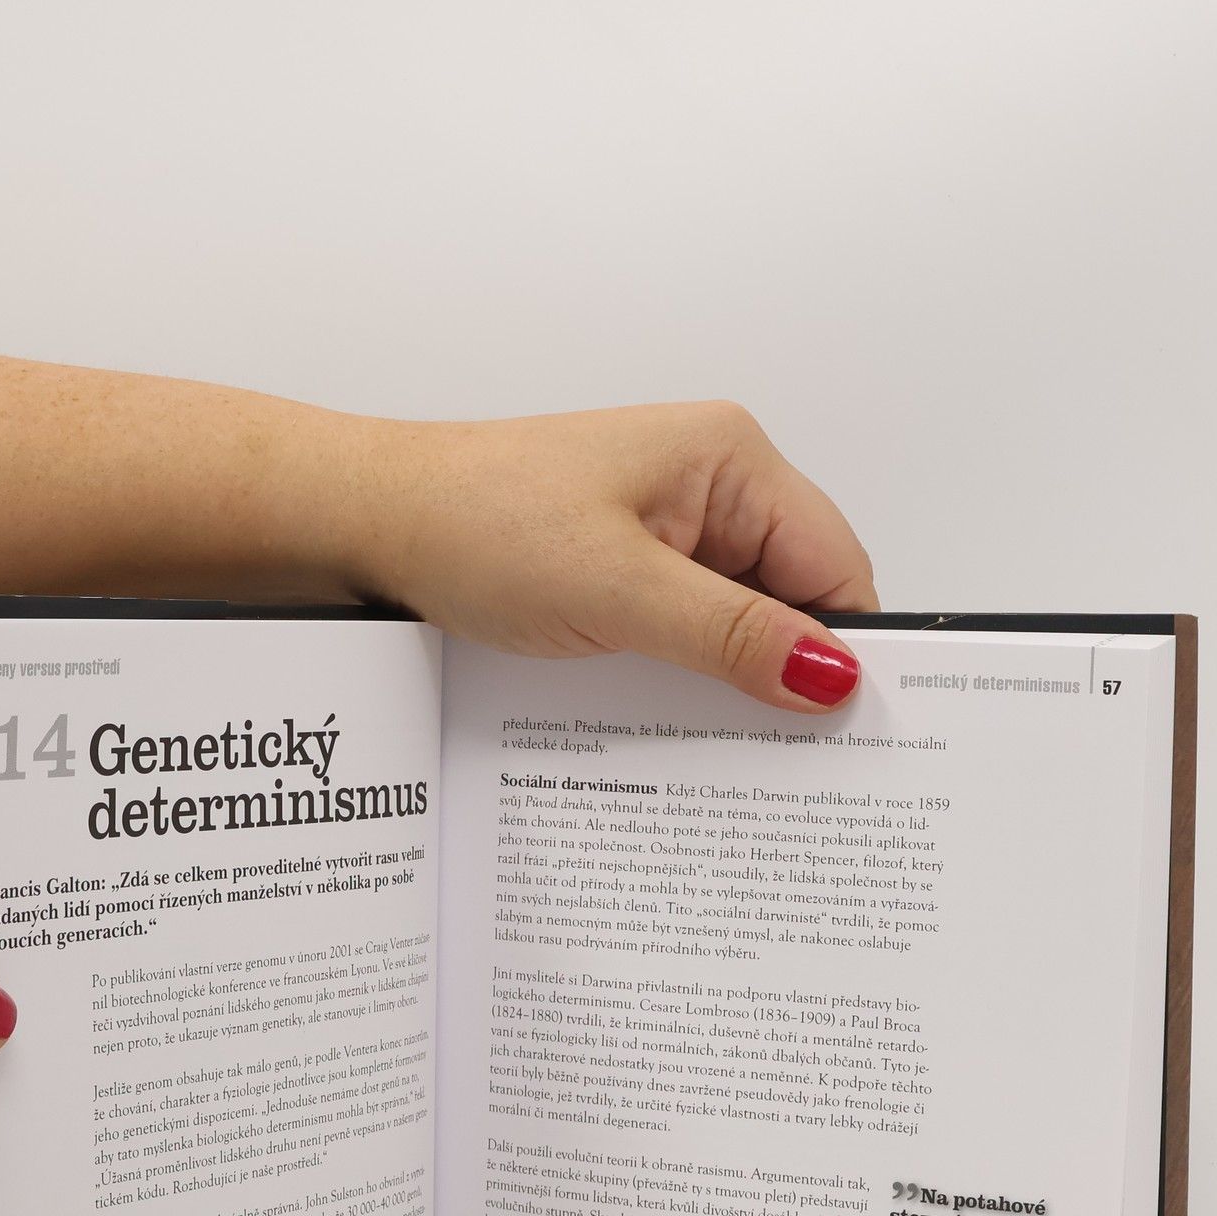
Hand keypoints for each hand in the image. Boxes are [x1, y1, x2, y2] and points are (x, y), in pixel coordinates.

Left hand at [362, 402, 877, 710]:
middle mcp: (712, 485)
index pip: (836, 566)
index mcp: (731, 459)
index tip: (849, 732)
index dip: (846, 651)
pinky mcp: (632, 564)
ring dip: (733, 677)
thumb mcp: (617, 591)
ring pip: (743, 620)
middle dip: (789, 671)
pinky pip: (692, 628)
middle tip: (786, 756)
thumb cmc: (473, 522)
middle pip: (797, 596)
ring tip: (718, 737)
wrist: (367, 525)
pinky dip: (690, 673)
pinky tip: (672, 713)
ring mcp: (671, 526)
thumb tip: (831, 675)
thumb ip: (731, 635)